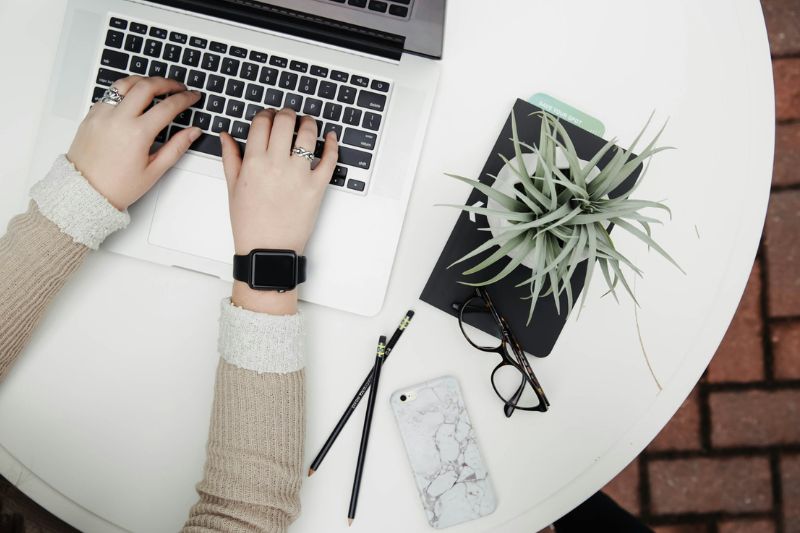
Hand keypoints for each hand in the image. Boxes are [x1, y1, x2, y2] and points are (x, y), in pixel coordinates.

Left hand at [67, 76, 201, 209]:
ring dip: (144, 81)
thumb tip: (193, 132)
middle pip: (147, 86)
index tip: (192, 97)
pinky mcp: (91, 115)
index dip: (185, 98)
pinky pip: (110, 94)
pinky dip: (125, 91)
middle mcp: (118, 119)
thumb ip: (176, 147)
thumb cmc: (117, 186)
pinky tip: (133, 98)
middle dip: (167, 83)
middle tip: (178, 87)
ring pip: (125, 83)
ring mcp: (102, 114)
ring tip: (155, 85)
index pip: (168, 106)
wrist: (85, 192)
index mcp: (137, 133)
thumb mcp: (154, 171)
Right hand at [220, 108, 337, 313]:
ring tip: (307, 123)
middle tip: (288, 115)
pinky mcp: (317, 187)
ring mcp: (299, 175)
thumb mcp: (232, 188)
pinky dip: (332, 144)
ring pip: (308, 134)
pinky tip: (330, 137)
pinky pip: (329, 159)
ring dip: (309, 123)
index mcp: (253, 162)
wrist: (268, 249)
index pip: (262, 123)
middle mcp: (276, 164)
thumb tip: (226, 136)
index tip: (269, 116)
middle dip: (287, 113)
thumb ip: (230, 157)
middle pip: (285, 122)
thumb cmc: (249, 223)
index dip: (266, 114)